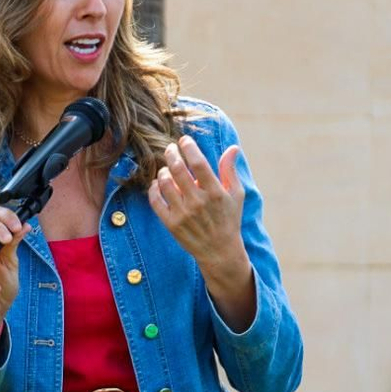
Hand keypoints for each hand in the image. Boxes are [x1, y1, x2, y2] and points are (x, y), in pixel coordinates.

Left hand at [148, 134, 248, 281]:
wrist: (219, 251)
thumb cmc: (229, 219)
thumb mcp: (236, 194)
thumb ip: (230, 170)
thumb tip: (232, 147)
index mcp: (215, 193)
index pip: (198, 163)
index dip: (189, 147)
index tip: (184, 140)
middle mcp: (198, 202)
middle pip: (178, 170)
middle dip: (171, 153)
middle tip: (170, 148)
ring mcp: (183, 214)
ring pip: (165, 183)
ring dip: (163, 170)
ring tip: (167, 167)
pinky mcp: (171, 224)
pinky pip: (156, 201)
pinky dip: (154, 188)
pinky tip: (158, 183)